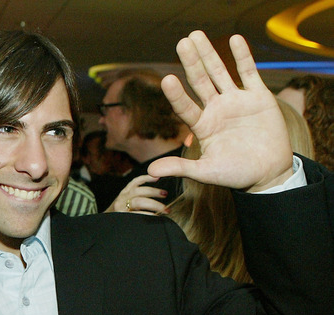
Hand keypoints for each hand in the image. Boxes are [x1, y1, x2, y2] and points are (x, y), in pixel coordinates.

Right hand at [105, 175, 167, 214]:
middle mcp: (122, 198)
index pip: (136, 182)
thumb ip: (137, 196)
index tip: (158, 177)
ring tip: (166, 209)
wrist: (103, 226)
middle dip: (154, 192)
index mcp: (124, 193)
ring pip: (139, 202)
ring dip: (155, 204)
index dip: (147, 178)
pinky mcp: (121, 217)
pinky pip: (136, 214)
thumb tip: (159, 194)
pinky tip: (155, 216)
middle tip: (165, 194)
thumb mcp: (125, 201)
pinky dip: (147, 214)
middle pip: (139, 191)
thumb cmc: (119, 214)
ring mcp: (120, 208)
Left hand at [149, 31, 292, 191]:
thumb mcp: (206, 172)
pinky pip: (249, 73)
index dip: (176, 94)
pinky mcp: (258, 97)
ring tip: (197, 35)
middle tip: (182, 42)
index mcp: (202, 125)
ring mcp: (236, 101)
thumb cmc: (236, 174)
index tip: (166, 79)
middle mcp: (215, 109)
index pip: (184, 106)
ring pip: (220, 72)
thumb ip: (180, 168)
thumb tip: (150, 172)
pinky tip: (235, 40)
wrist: (268, 174)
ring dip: (209, 54)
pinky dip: (243, 57)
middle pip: (199, 81)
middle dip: (191, 62)